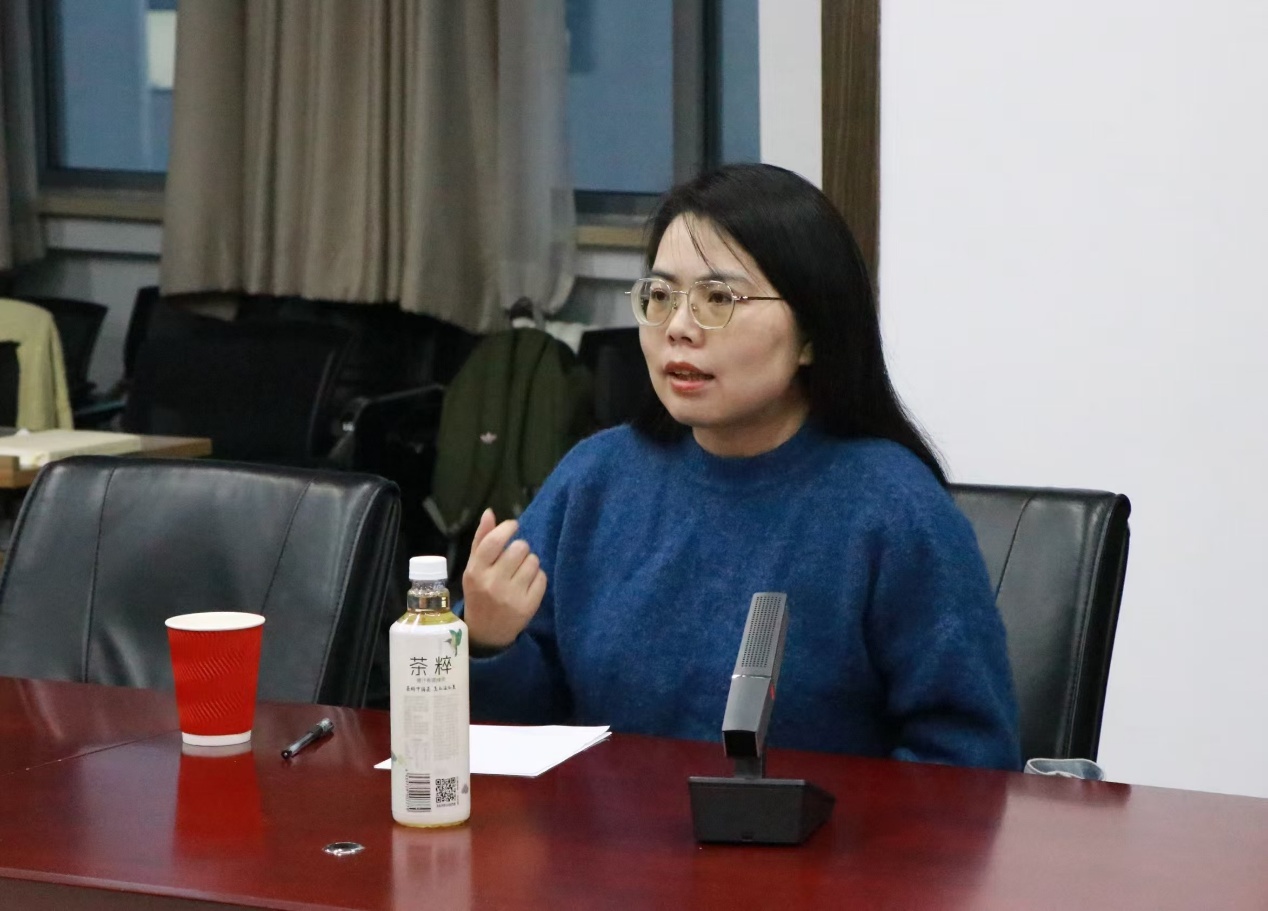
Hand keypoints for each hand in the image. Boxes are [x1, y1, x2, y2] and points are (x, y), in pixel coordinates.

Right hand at [462, 509, 547, 648]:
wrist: (486, 632)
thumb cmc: (479, 592)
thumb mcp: (473, 567)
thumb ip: (481, 539)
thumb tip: (489, 512)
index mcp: (475, 572)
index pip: (494, 542)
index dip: (507, 528)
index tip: (514, 526)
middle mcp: (492, 583)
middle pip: (519, 548)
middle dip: (520, 548)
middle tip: (515, 557)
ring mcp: (511, 596)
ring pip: (534, 561)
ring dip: (530, 562)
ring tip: (521, 571)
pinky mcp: (528, 606)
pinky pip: (542, 578)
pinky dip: (538, 578)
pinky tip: (528, 584)